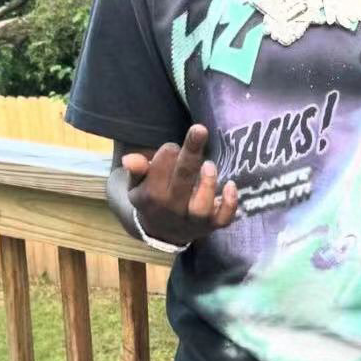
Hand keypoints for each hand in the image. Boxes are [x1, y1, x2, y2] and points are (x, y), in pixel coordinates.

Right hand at [114, 124, 238, 246]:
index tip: (172, 149)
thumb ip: (136, 170)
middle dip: (191, 152)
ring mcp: (193, 220)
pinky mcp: (211, 226)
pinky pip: (224, 219)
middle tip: (199, 129)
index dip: (169, 151)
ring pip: (202, 206)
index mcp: (152, 195)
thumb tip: (130, 158)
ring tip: (209, 164)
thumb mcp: (137, 185)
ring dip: (208, 182)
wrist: (163, 231)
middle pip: (183, 180)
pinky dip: (230, 204)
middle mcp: (172, 209)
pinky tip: (231, 185)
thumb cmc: (151, 198)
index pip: (160, 167)